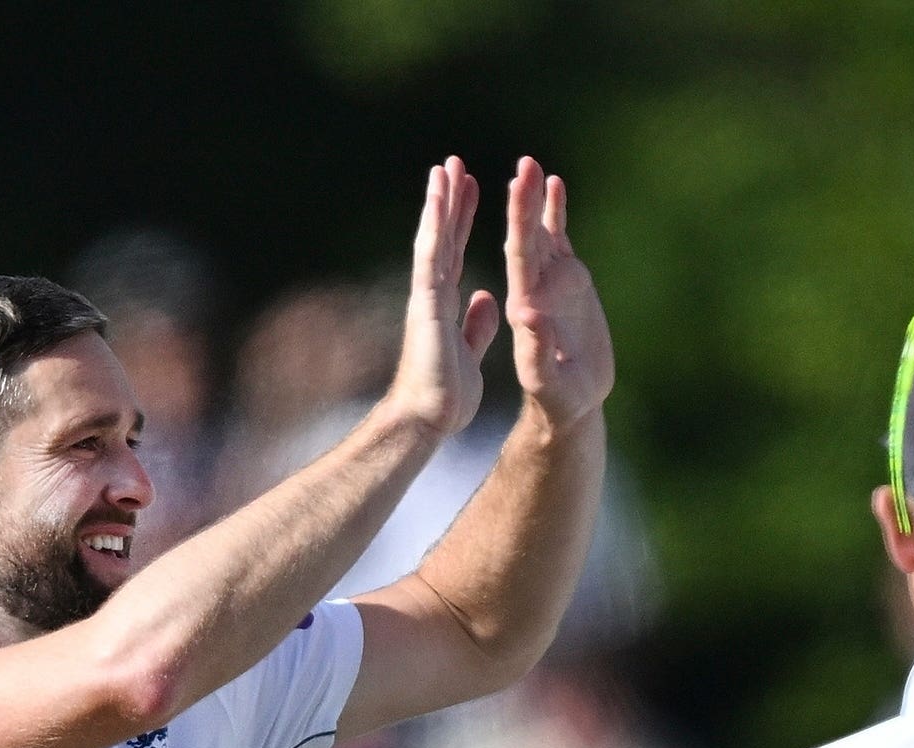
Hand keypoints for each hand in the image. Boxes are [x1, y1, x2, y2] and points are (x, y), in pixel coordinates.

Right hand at [382, 156, 503, 439]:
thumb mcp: (470, 353)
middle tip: (452, 164)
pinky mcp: (427, 304)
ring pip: (433, 239)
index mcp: (445, 304)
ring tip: (445, 167)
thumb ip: (476, 326)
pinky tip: (439, 199)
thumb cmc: (445, 396)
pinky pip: (433, 257)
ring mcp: (427, 296)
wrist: (428, 419)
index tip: (467, 190)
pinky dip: (436, 226)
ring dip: (439, 202)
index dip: (460, 222)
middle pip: (443, 237)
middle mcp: (434, 294)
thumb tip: (486, 300)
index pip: (454, 253)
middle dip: (448, 201)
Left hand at [502, 156, 613, 429]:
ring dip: (533, 199)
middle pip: (526, 236)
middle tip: (525, 164)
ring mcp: (549, 284)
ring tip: (532, 165)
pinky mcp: (567, 285)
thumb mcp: (544, 381)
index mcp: (524, 305)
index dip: (516, 220)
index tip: (514, 187)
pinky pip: (558, 242)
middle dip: (523, 200)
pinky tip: (555, 185)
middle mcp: (532, 288)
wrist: (569, 405)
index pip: (518, 254)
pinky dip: (555, 213)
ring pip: (538, 233)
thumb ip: (536, 350)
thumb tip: (528, 315)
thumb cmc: (556, 400)